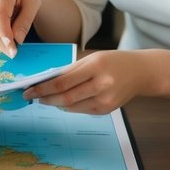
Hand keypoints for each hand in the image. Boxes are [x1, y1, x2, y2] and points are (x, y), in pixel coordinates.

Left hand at [23, 51, 145, 113]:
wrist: (140, 72)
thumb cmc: (113, 62)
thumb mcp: (92, 59)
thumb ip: (70, 70)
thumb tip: (46, 82)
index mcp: (95, 66)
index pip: (62, 81)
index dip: (42, 88)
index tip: (28, 90)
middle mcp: (101, 84)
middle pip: (65, 97)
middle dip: (45, 98)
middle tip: (32, 97)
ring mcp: (105, 99)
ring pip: (72, 107)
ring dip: (56, 104)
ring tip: (46, 98)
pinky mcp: (107, 110)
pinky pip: (82, 110)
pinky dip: (69, 107)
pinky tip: (63, 102)